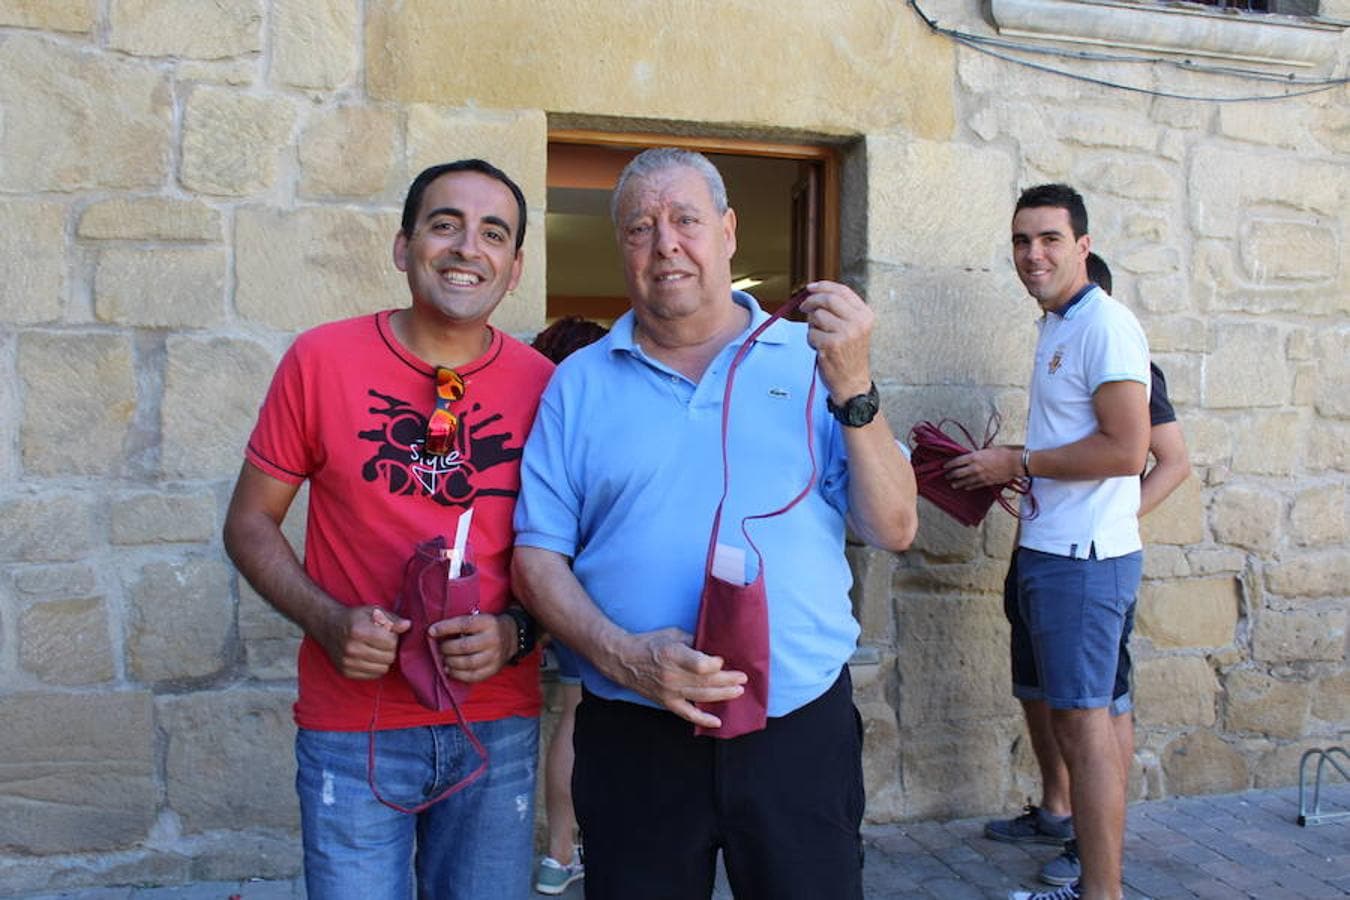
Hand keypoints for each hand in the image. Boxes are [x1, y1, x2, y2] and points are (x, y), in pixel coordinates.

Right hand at [318, 605, 408, 679]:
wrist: (328, 626)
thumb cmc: (355, 618)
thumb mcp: (373, 611)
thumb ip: (391, 619)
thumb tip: (407, 625)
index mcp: (358, 631)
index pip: (391, 642)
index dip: (393, 636)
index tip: (387, 632)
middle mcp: (351, 649)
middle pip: (388, 657)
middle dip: (390, 649)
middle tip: (382, 642)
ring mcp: (347, 663)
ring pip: (382, 669)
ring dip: (384, 660)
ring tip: (377, 650)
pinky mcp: (346, 672)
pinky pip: (372, 676)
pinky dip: (375, 668)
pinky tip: (369, 657)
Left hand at [429, 614, 514, 683]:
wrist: (512, 636)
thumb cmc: (486, 626)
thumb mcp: (478, 618)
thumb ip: (460, 624)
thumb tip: (435, 632)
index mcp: (487, 622)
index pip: (464, 624)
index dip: (445, 628)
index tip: (431, 631)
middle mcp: (493, 639)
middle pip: (464, 646)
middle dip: (446, 648)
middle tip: (440, 648)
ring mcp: (495, 656)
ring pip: (468, 663)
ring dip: (450, 662)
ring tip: (444, 659)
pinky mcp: (493, 669)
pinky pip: (473, 676)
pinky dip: (458, 674)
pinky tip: (450, 670)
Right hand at [612, 628, 746, 728]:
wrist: (624, 661)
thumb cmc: (650, 644)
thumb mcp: (672, 634)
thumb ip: (693, 642)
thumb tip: (714, 648)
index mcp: (673, 655)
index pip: (700, 665)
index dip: (714, 664)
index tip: (722, 660)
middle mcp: (672, 675)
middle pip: (705, 681)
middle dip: (727, 680)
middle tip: (742, 678)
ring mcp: (669, 691)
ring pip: (701, 697)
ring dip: (722, 695)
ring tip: (738, 692)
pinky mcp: (667, 702)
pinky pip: (687, 714)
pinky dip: (703, 720)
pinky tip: (717, 722)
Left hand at [797, 280, 873, 402]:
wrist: (853, 382)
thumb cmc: (849, 355)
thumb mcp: (855, 328)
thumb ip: (841, 311)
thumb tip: (816, 293)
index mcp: (865, 315)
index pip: (842, 291)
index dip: (823, 286)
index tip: (810, 287)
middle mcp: (857, 322)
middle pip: (827, 299)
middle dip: (811, 301)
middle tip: (803, 307)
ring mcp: (845, 333)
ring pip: (816, 316)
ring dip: (812, 326)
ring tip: (821, 338)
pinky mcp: (831, 345)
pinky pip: (811, 333)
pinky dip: (811, 340)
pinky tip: (821, 349)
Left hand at [944, 446, 1019, 489]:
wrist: (1015, 463)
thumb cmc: (1005, 453)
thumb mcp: (989, 449)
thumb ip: (979, 453)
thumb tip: (975, 455)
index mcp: (974, 457)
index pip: (957, 461)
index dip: (949, 464)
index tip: (944, 466)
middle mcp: (975, 467)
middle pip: (958, 473)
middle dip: (950, 475)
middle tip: (947, 476)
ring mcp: (980, 476)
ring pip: (965, 481)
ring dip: (958, 483)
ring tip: (953, 484)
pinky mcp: (986, 482)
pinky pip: (975, 485)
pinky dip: (969, 486)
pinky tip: (965, 487)